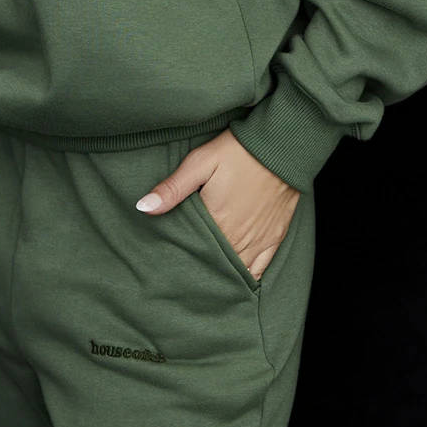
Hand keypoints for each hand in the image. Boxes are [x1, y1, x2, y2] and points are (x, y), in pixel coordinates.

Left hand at [135, 126, 298, 280]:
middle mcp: (238, 237)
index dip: (179, 257)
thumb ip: (173, 188)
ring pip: (235, 271)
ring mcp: (258, 240)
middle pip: (213, 264)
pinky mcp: (275, 237)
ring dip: (220, 275)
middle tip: (181, 277)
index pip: (192, 251)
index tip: (166, 263)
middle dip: (198, 269)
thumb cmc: (238, 151)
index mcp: (216, 221)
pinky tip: (235, 281)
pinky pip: (259, 270)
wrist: (283, 145)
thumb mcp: (200, 162)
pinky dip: (246, 277)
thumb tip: (143, 207)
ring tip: (204, 280)